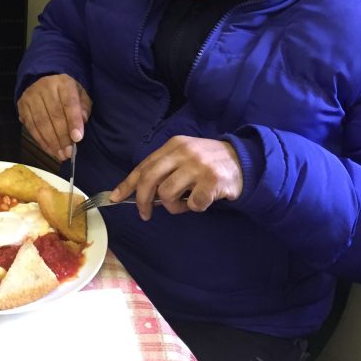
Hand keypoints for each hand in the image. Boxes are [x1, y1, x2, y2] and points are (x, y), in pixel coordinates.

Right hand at [17, 74, 91, 160]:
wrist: (43, 81)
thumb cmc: (66, 92)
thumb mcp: (80, 94)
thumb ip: (84, 107)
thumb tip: (82, 121)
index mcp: (63, 83)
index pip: (69, 103)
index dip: (73, 121)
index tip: (77, 138)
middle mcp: (45, 87)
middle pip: (54, 115)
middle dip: (63, 137)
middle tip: (69, 153)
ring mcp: (31, 96)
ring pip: (41, 123)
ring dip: (52, 142)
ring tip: (60, 155)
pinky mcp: (22, 106)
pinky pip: (31, 127)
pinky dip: (41, 141)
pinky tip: (50, 150)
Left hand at [111, 135, 243, 219]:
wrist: (245, 161)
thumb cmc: (209, 163)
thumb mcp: (186, 157)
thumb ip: (166, 170)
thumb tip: (140, 193)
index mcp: (173, 146)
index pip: (144, 166)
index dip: (127, 184)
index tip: (115, 198)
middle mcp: (184, 152)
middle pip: (150, 179)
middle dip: (143, 200)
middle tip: (145, 214)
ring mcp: (198, 166)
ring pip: (169, 194)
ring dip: (174, 207)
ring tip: (186, 203)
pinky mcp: (212, 181)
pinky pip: (193, 204)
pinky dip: (195, 208)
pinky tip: (204, 200)